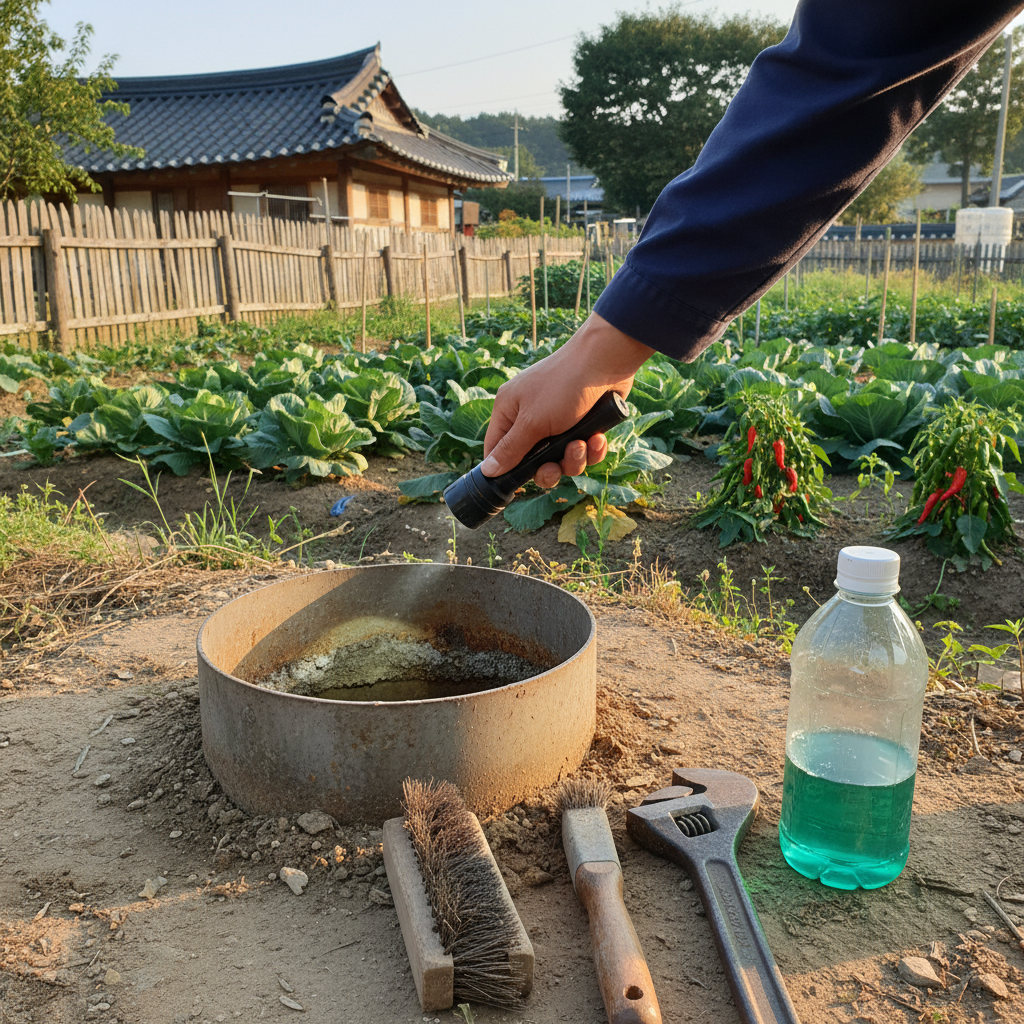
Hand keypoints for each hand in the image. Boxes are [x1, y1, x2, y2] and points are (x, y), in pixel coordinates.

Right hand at [480, 313, 654, 487]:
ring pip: (561, 459)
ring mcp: (559, 422)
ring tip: (582, 443)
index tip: (516, 484)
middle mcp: (531, 417)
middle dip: (548, 469)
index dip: (505, 469)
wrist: (607, 361)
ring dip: (573, 458)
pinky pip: (583, 450)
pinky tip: (598, 437)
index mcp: (510, 411)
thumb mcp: (532, 422)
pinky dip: (592, 449)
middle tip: (555, 467)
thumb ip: (510, 450)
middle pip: (532, 462)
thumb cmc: (563, 386)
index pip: (496, 449)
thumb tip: (488, 471)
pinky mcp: (583, 424)